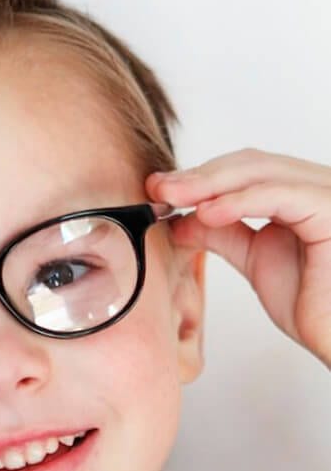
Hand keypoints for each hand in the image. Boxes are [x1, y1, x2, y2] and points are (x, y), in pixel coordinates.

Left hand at [145, 148, 330, 368]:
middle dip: (197, 176)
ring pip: (261, 172)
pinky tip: (207, 212)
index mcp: (300, 194)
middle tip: (157, 188)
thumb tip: (180, 221)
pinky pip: (281, 195)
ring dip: (208, 184)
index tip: (159, 189)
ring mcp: (327, 194)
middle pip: (249, 164)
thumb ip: (224, 234)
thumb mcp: (256, 260)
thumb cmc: (317, 306)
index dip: (199, 177)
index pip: (244, 170)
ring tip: (171, 197)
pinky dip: (239, 202)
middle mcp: (316, 186)